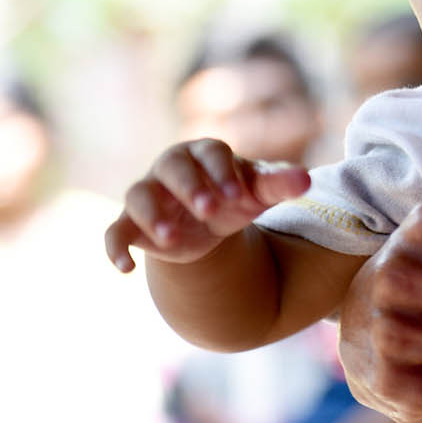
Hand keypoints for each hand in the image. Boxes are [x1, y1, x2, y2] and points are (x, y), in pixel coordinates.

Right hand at [104, 139, 308, 272]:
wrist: (210, 221)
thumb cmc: (236, 195)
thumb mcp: (259, 192)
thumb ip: (280, 183)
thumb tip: (307, 180)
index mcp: (204, 153)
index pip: (210, 153)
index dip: (223, 173)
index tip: (239, 197)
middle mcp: (171, 168)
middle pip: (172, 168)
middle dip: (189, 187)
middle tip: (209, 210)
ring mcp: (148, 195)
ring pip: (139, 196)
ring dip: (153, 215)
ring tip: (172, 238)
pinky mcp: (132, 225)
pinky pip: (114, 232)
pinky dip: (114, 248)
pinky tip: (125, 269)